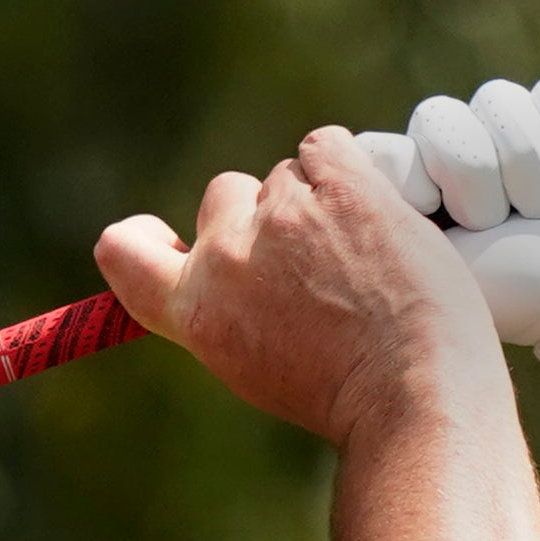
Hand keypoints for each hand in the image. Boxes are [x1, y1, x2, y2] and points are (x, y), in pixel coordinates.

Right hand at [94, 128, 506, 446]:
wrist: (416, 395)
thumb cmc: (346, 395)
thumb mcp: (251, 367)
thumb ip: (224, 311)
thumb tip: (236, 271)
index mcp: (194, 309)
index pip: (123, 250)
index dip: (142, 235)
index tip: (165, 236)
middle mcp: (226, 255)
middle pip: (224, 193)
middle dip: (262, 213)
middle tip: (317, 264)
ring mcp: (283, 216)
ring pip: (288, 174)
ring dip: (321, 201)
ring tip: (363, 260)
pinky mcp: (341, 186)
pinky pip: (325, 145)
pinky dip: (349, 169)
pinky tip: (373, 217)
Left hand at [356, 75, 539, 387]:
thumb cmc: (513, 296)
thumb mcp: (425, 275)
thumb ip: (368, 237)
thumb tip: (314, 203)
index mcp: (419, 186)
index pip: (386, 144)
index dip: (412, 172)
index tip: (436, 215)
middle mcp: (463, 150)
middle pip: (438, 118)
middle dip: (473, 177)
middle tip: (497, 224)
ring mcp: (518, 128)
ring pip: (498, 102)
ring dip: (525, 168)